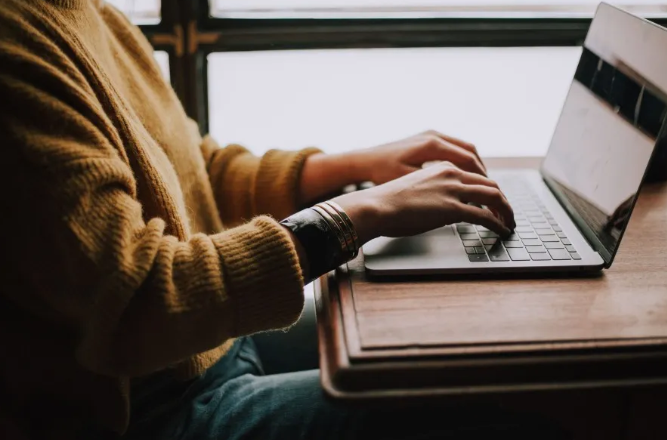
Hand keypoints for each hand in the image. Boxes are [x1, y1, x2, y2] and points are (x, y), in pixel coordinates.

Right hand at [332, 161, 514, 243]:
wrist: (376, 206)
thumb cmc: (388, 201)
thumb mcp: (415, 189)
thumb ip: (434, 193)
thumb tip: (443, 209)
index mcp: (442, 167)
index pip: (476, 176)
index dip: (489, 190)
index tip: (494, 202)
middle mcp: (451, 173)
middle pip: (490, 184)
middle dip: (503, 200)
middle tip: (508, 213)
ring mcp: (453, 190)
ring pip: (493, 196)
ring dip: (506, 211)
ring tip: (509, 223)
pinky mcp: (452, 208)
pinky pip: (485, 216)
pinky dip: (498, 223)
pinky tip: (501, 230)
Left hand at [353, 130, 486, 184]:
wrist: (364, 161)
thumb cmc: (382, 173)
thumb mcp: (409, 182)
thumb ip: (435, 187)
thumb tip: (460, 197)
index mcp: (432, 145)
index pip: (468, 160)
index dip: (482, 178)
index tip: (489, 193)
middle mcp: (434, 136)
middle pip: (470, 152)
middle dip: (482, 173)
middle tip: (491, 190)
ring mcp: (431, 135)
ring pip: (464, 148)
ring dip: (475, 166)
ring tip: (481, 184)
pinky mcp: (426, 138)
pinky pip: (454, 148)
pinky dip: (463, 161)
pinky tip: (464, 176)